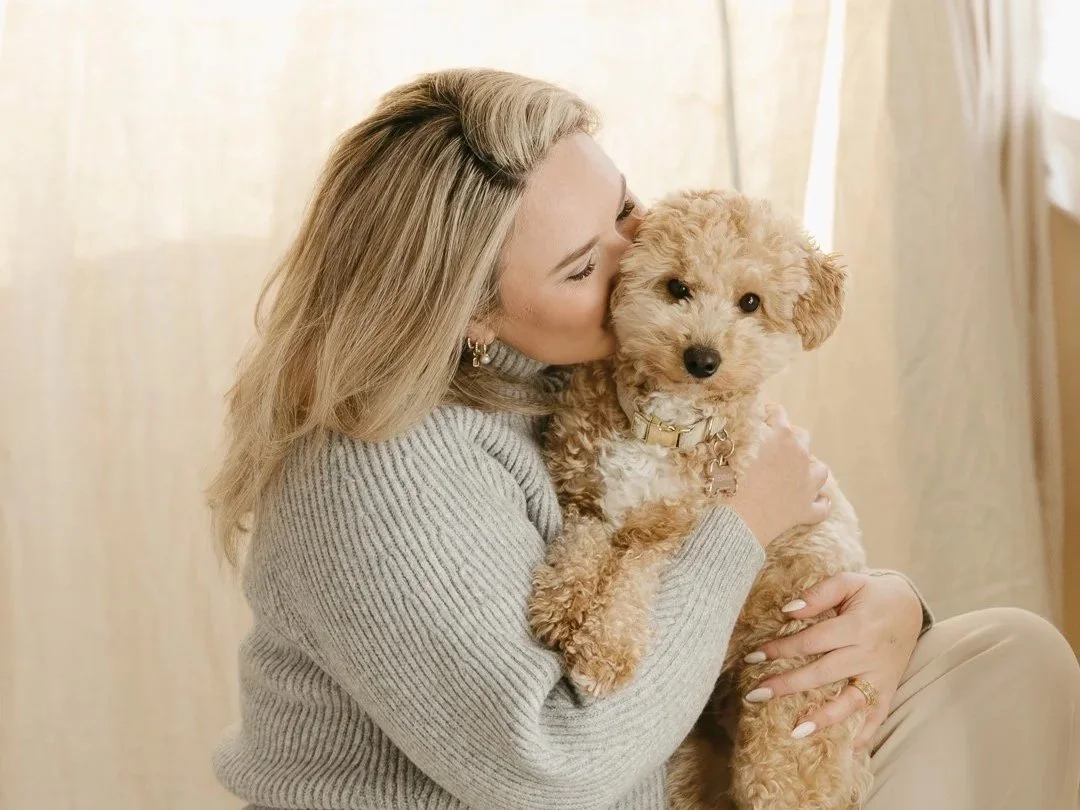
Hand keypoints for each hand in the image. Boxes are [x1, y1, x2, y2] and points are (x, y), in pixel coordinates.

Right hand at [725, 405, 829, 545]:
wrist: (738, 519)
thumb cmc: (730, 480)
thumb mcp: (735, 446)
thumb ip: (748, 431)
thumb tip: (754, 424)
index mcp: (782, 437)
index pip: (779, 414)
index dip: (771, 412)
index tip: (764, 414)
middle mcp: (801, 456)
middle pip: (803, 437)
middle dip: (792, 436)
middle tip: (778, 442)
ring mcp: (808, 484)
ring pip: (820, 470)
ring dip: (811, 468)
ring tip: (800, 472)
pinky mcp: (807, 510)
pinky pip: (822, 506)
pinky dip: (819, 502)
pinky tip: (814, 501)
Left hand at [744, 572, 923, 747]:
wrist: (911, 607)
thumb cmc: (872, 594)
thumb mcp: (848, 582)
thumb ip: (819, 593)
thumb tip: (788, 610)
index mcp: (856, 626)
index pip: (811, 641)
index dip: (781, 649)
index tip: (753, 657)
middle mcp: (868, 654)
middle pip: (823, 674)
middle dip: (788, 685)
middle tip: (756, 695)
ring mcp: (879, 677)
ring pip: (849, 702)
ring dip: (822, 719)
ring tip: (795, 733)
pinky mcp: (888, 691)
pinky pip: (875, 718)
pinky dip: (861, 736)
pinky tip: (842, 752)